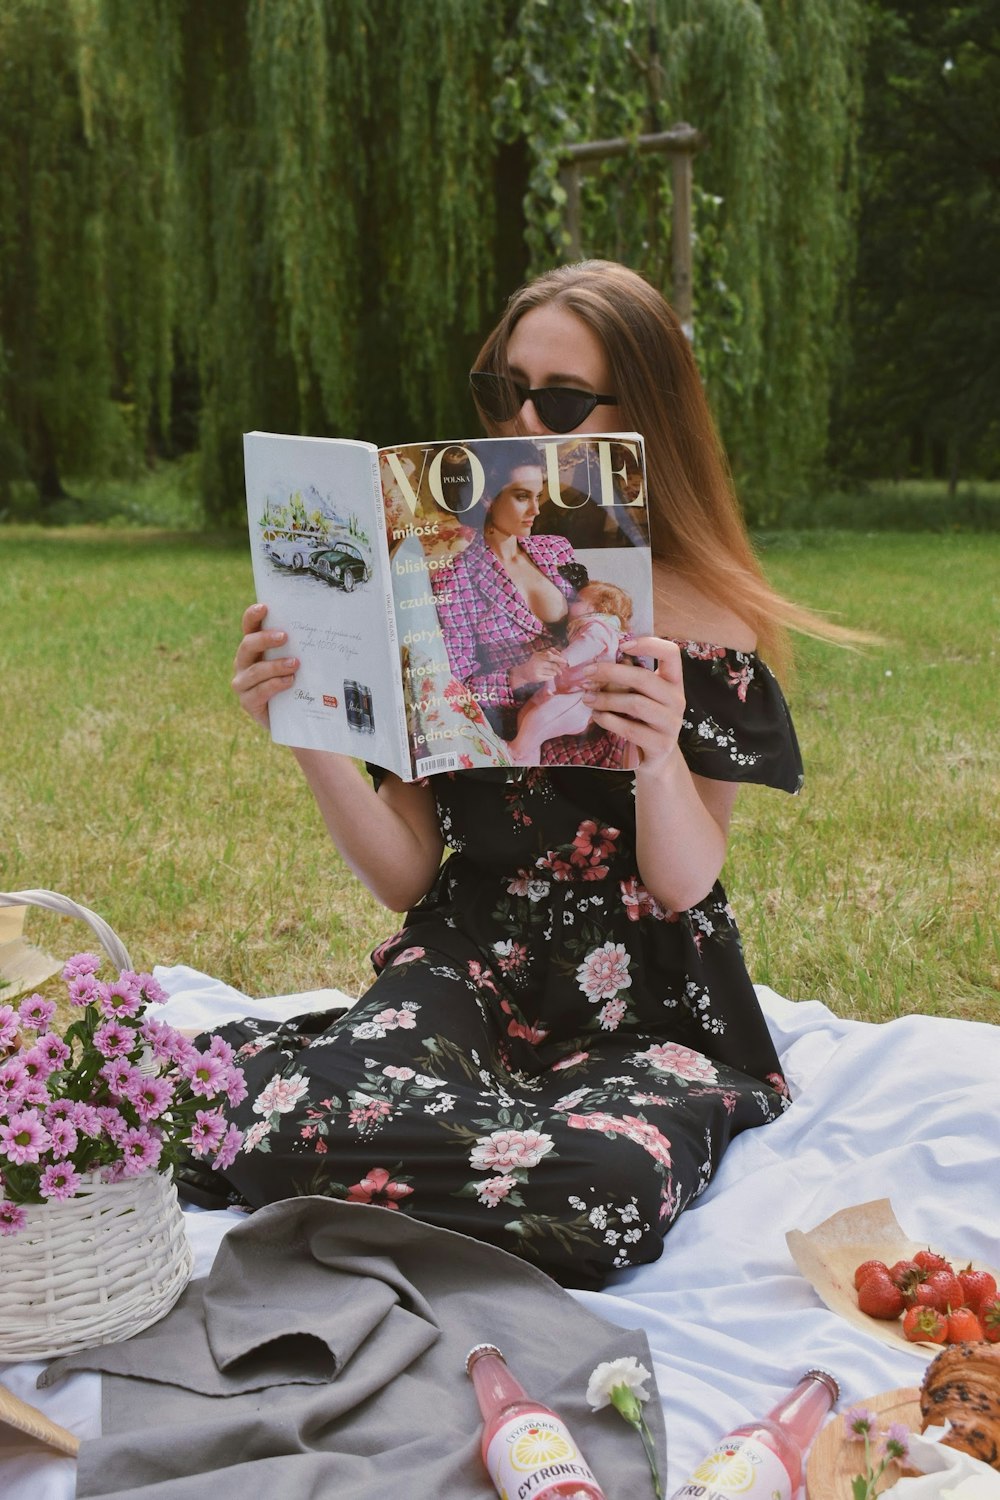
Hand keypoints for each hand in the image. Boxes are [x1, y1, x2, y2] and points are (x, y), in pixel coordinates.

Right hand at [231, 603, 298, 729]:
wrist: (292, 718)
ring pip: (255, 670)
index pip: (249, 627)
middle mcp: (244, 663)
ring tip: (295, 664)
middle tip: (285, 637)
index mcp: (254, 648)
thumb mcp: (295, 663)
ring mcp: (243, 683)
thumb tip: (320, 628)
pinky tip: (289, 682)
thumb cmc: (295, 683)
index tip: (264, 607)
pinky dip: (275, 685)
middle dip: (265, 639)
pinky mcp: (247, 702)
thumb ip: (296, 648)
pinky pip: (259, 691)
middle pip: (247, 645)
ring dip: (275, 666)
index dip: (252, 616)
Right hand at [509, 647, 564, 690]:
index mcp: (538, 655)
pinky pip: (549, 677)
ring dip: (554, 673)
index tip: (565, 661)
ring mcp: (537, 671)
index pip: (550, 656)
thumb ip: (549, 653)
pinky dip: (550, 677)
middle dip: (559, 668)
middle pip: (553, 665)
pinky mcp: (537, 678)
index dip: (559, 659)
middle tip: (560, 671)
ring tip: (550, 672)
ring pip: (552, 672)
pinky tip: (547, 676)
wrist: (524, 672)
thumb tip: (560, 653)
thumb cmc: (534, 663)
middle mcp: (537, 662)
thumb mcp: (540, 655)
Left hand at [580, 636, 684, 770]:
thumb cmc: (643, 720)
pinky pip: (631, 729)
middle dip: (611, 673)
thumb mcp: (640, 696)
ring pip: (636, 704)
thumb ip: (628, 680)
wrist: (656, 758)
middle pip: (644, 678)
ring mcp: (672, 723)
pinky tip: (597, 717)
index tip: (622, 645)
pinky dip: (609, 721)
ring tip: (587, 698)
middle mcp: (677, 700)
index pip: (671, 653)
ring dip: (606, 699)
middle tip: (587, 673)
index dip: (649, 644)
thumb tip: (599, 664)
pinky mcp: (662, 745)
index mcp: (673, 682)